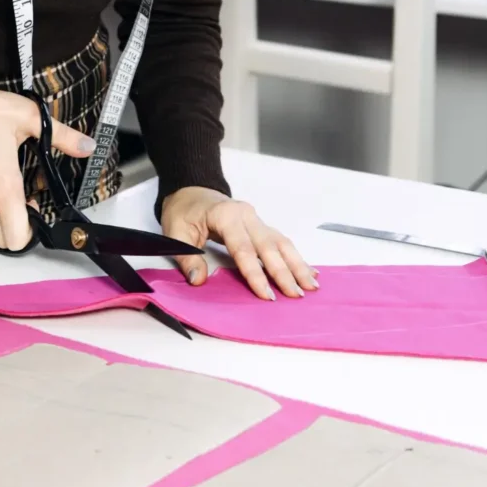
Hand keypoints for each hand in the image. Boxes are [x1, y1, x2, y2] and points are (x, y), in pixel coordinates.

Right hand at [0, 86, 95, 249]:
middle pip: (3, 241)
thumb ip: (62, 136)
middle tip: (23, 205)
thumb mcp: (29, 117)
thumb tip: (87, 146)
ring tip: (4, 203)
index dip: (33, 230)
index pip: (18, 236)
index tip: (36, 206)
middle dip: (17, 230)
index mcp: (4, 187)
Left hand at [160, 186, 317, 299]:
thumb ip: (187, 257)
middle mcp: (246, 216)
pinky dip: (296, 257)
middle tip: (296, 295)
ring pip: (281, 242)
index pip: (243, 248)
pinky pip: (281, 241)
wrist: (191, 191)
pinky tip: (309, 272)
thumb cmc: (184, 211)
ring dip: (298, 265)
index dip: (255, 273)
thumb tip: (198, 280)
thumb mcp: (175, 232)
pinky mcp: (260, 225)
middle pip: (269, 246)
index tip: (266, 294)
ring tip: (311, 286)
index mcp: (225, 216)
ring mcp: (256, 219)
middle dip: (284, 272)